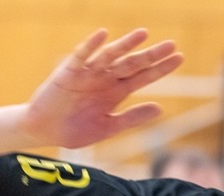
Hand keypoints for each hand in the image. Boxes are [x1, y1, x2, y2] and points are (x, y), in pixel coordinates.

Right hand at [21, 28, 183, 148]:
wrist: (44, 132)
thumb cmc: (75, 129)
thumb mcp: (108, 127)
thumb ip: (132, 118)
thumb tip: (160, 108)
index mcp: (116, 92)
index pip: (143, 77)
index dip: (160, 69)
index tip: (179, 58)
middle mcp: (105, 79)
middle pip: (132, 64)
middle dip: (151, 55)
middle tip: (171, 45)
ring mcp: (88, 74)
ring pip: (110, 56)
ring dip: (125, 45)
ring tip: (143, 34)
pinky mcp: (68, 72)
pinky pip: (81, 56)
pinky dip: (91, 45)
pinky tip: (103, 35)